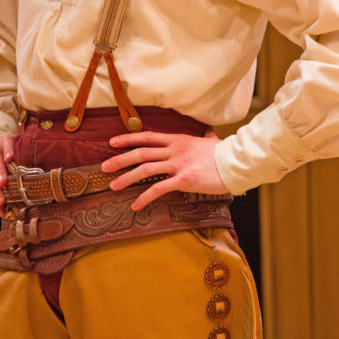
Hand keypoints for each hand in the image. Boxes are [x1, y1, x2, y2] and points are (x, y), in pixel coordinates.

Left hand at [101, 128, 226, 210]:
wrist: (235, 163)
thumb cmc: (223, 153)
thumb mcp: (210, 140)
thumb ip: (205, 137)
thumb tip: (209, 132)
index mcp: (177, 140)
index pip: (147, 136)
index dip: (128, 139)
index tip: (112, 142)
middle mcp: (174, 150)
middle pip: (141, 152)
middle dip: (120, 159)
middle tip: (104, 167)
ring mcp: (178, 164)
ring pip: (145, 169)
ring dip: (126, 178)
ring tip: (113, 186)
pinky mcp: (183, 180)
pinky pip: (159, 189)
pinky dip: (145, 197)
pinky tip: (135, 205)